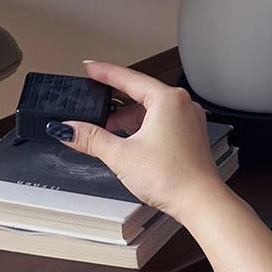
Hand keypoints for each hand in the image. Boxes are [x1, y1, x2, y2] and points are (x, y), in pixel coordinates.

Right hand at [53, 61, 223, 222]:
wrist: (201, 204)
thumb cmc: (174, 178)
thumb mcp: (121, 155)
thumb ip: (90, 138)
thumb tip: (69, 129)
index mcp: (167, 100)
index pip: (128, 77)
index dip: (104, 72)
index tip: (89, 68)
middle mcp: (181, 105)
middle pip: (138, 93)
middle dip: (112, 100)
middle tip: (92, 100)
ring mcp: (187, 121)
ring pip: (148, 109)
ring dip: (125, 117)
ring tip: (105, 128)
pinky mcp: (188, 136)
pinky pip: (159, 121)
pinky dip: (140, 126)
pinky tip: (126, 139)